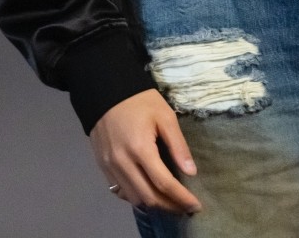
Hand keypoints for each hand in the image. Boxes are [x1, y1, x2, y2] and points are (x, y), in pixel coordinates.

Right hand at [90, 89, 201, 214]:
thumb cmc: (140, 101)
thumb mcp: (165, 115)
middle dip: (170, 206)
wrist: (106, 91)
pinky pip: (120, 192)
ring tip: (170, 202)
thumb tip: (191, 172)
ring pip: (134, 199)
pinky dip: (136, 197)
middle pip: (149, 197)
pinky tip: (148, 192)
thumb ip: (178, 145)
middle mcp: (123, 163)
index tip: (196, 206)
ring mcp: (110, 167)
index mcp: (140, 149)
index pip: (164, 183)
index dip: (181, 198)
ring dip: (154, 205)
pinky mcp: (103, 167)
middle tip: (185, 207)